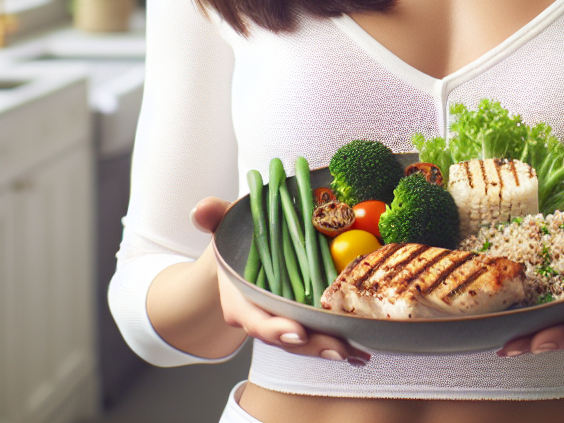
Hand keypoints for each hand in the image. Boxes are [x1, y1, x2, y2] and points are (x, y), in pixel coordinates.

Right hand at [190, 197, 370, 366]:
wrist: (241, 258)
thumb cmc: (236, 238)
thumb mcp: (224, 223)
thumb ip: (214, 215)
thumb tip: (201, 209)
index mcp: (239, 300)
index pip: (255, 320)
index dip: (275, 329)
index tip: (298, 331)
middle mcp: (261, 317)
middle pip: (286, 338)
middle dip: (313, 346)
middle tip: (341, 348)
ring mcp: (283, 322)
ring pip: (305, 343)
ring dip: (330, 349)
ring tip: (357, 353)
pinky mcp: (302, 321)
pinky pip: (318, 336)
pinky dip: (339, 344)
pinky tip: (362, 351)